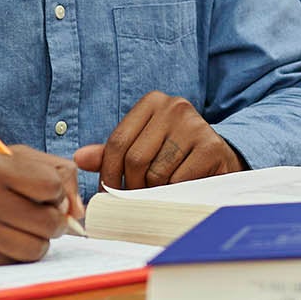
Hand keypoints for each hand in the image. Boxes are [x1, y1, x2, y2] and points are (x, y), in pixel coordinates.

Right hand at [0, 147, 82, 266]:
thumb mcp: (5, 158)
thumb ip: (53, 172)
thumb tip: (79, 212)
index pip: (51, 187)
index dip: (55, 194)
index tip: (43, 194)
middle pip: (49, 224)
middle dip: (53, 223)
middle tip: (37, 217)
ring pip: (35, 249)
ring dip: (36, 242)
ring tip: (18, 229)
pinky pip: (11, 263)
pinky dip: (12, 254)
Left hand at [77, 91, 246, 189]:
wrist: (221, 159)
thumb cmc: (176, 154)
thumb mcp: (143, 147)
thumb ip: (112, 152)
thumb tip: (79, 158)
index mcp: (152, 102)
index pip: (117, 141)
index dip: (107, 173)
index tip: (107, 192)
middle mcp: (174, 106)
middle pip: (135, 158)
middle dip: (131, 186)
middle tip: (135, 197)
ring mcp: (196, 125)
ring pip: (156, 173)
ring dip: (154, 190)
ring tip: (160, 190)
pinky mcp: (211, 146)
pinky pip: (179, 181)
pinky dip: (174, 192)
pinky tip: (180, 188)